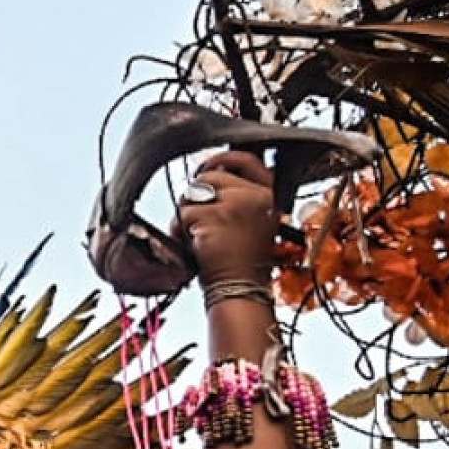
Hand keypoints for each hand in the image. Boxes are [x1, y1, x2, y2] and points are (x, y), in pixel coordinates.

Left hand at [181, 150, 282, 285]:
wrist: (241, 289)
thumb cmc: (242, 262)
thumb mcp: (254, 222)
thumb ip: (239, 196)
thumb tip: (209, 172)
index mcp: (268, 195)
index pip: (246, 160)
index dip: (223, 159)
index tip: (207, 167)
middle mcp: (256, 195)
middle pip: (210, 176)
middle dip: (196, 196)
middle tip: (199, 219)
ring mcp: (235, 204)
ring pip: (193, 193)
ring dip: (187, 213)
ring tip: (199, 236)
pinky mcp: (214, 216)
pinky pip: (184, 213)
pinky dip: (180, 229)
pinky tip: (194, 245)